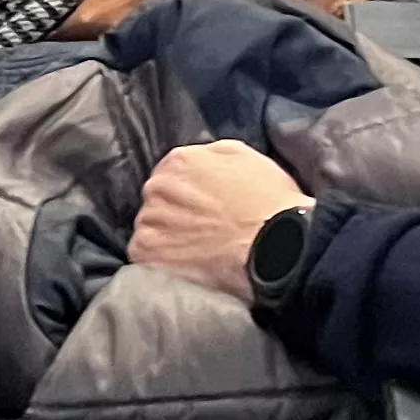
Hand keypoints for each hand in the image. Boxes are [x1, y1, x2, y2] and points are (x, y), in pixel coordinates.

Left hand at [124, 140, 306, 300]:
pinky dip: (161, 262)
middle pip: (158, 200)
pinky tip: (187, 265)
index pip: (171, 174)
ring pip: (150, 228)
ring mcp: (149, 221)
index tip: (203, 207)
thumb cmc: (268, 203)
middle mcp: (157, 187)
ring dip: (167, 238)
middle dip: (175, 213)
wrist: (274, 246)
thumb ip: (213, 154)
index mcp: (179, 161)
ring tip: (197, 251)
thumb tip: (200, 159)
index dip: (188, 192)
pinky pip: (145, 256)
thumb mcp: (247, 157)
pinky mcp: (146, 254)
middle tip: (202, 229)